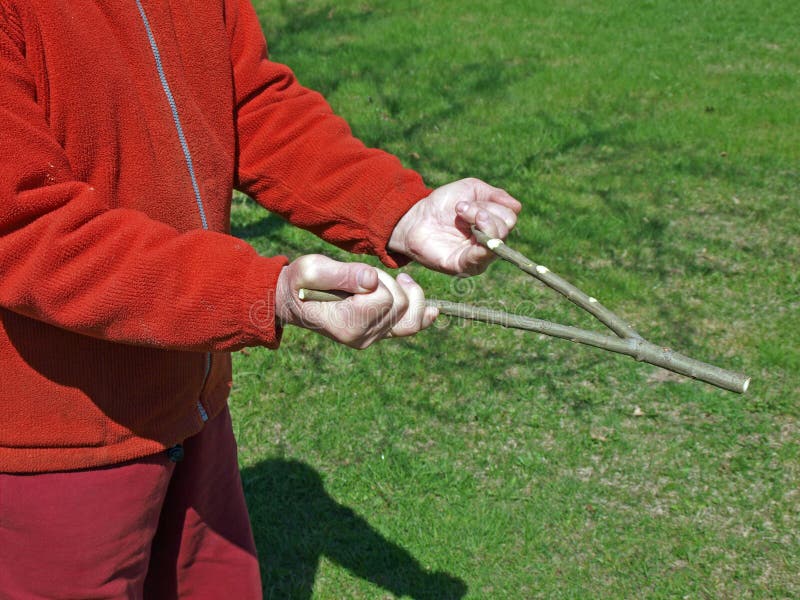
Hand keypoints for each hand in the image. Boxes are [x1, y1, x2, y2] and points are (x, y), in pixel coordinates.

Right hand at [274, 254, 437, 347]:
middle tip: (363, 277)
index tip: (355, 276)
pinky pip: (410, 327)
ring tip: (386, 282)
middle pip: (400, 305)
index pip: (384, 299)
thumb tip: (371, 279)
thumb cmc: (301, 283)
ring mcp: (373, 337)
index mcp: (347, 324)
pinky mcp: (380, 333)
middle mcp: (363, 337)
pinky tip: (432, 311)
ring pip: (410, 316)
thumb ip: (341, 273)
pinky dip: (422, 314)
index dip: (376, 280)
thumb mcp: (312, 270)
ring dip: (402, 293)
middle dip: (388, 284)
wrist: (295, 301)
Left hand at [388, 178, 520, 275]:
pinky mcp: (463, 266)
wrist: (415, 218)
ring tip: (460, 213)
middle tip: (461, 209)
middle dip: (485, 212)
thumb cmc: (442, 204)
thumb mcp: (471, 190)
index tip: (468, 202)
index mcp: (492, 225)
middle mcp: (489, 243)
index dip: (492, 205)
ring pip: (497, 241)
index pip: (509, 217)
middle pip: (505, 228)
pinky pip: (481, 259)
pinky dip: (482, 246)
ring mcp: (478, 256)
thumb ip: (496, 195)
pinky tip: (472, 231)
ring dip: (481, 222)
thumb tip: (517, 207)